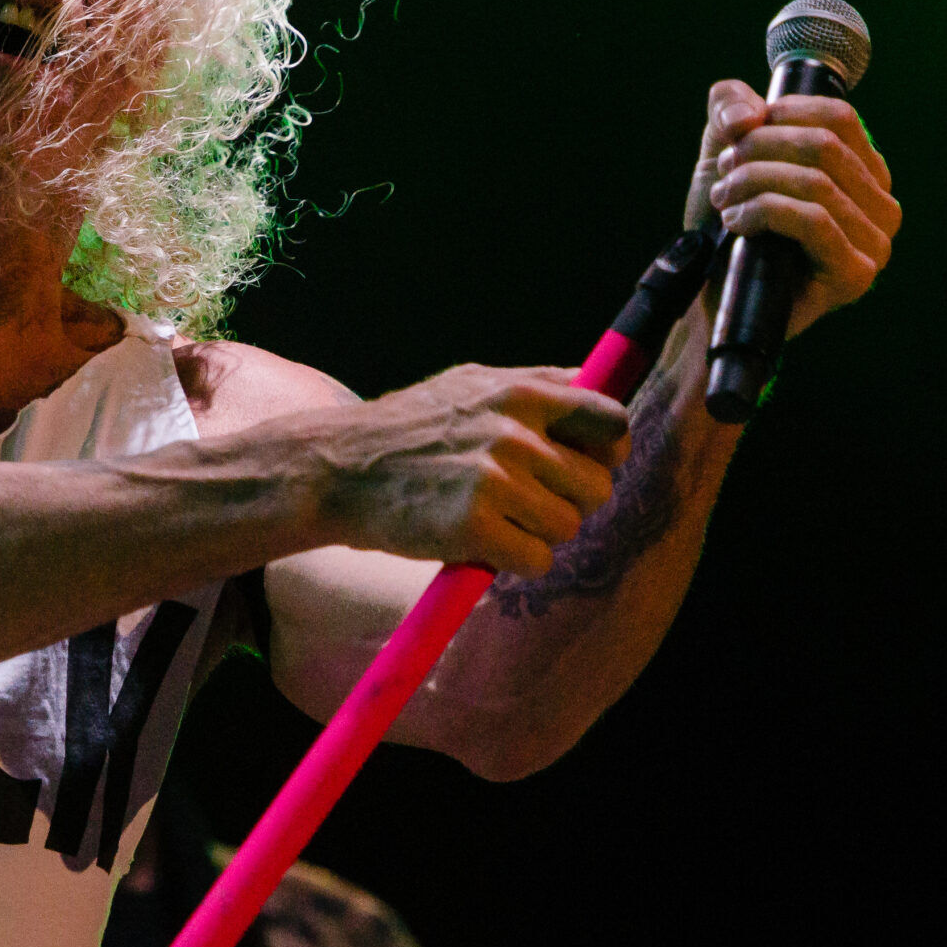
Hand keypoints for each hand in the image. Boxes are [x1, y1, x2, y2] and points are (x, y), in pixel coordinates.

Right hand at [298, 365, 632, 575]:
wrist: (335, 470)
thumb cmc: (407, 429)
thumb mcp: (471, 384)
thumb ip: (534, 386)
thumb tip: (594, 383)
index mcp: (521, 394)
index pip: (611, 420)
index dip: (608, 450)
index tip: (587, 464)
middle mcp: (515, 433)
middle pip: (597, 485)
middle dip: (571, 501)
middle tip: (528, 502)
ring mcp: (495, 480)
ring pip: (568, 527)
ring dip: (539, 533)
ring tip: (498, 519)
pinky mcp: (476, 527)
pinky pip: (536, 561)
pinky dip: (515, 562)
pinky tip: (483, 545)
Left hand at [687, 78, 900, 339]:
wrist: (714, 296)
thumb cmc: (729, 223)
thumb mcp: (724, 151)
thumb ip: (730, 109)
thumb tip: (749, 113)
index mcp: (866, 173)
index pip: (839, 117)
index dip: (782, 114)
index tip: (737, 135)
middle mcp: (881, 206)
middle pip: (825, 146)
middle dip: (760, 149)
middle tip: (723, 170)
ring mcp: (875, 244)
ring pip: (816, 182)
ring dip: (754, 181)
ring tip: (723, 198)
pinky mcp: (855, 275)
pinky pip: (814, 221)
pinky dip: (765, 211)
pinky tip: (737, 222)